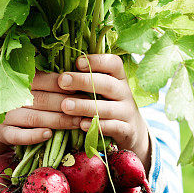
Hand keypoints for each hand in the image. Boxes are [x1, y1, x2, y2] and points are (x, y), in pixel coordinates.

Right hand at [0, 72, 79, 167]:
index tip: (83, 90)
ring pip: (34, 117)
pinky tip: (48, 135)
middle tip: (87, 109)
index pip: (45, 80)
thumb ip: (49, 80)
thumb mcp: (30, 82)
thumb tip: (80, 79)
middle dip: (67, 105)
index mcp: (20, 79)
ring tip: (77, 123)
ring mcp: (5, 114)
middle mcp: (11, 95)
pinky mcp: (2, 132)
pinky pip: (18, 136)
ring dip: (57, 121)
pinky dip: (33, 136)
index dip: (65, 86)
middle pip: (43, 100)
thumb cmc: (21, 95)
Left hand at [58, 54, 150, 170]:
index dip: (96, 61)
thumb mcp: (103, 90)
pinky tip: (82, 125)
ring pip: (108, 108)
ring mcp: (127, 112)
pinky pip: (113, 127)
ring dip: (85, 106)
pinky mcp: (127, 130)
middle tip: (62, 81)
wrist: (131, 131)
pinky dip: (98, 126)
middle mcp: (124, 93)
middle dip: (83, 81)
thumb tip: (62, 72)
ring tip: (65, 106)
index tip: (77, 62)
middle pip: (107, 84)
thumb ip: (88, 80)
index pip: (113, 63)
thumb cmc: (109, 104)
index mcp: (119, 78)